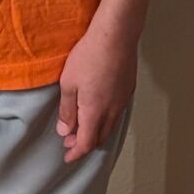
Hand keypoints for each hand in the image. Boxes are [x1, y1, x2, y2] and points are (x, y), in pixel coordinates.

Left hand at [56, 24, 136, 162]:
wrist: (116, 36)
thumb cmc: (89, 57)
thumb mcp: (68, 83)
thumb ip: (67, 110)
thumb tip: (65, 131)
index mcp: (95, 113)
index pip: (86, 143)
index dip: (76, 153)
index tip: (67, 158)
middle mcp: (112, 111)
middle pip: (100, 138)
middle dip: (85, 144)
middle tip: (71, 142)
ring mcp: (122, 101)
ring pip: (110, 126)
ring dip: (96, 132)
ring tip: (83, 128)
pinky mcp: (128, 90)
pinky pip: (117, 114)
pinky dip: (106, 120)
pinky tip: (99, 111)